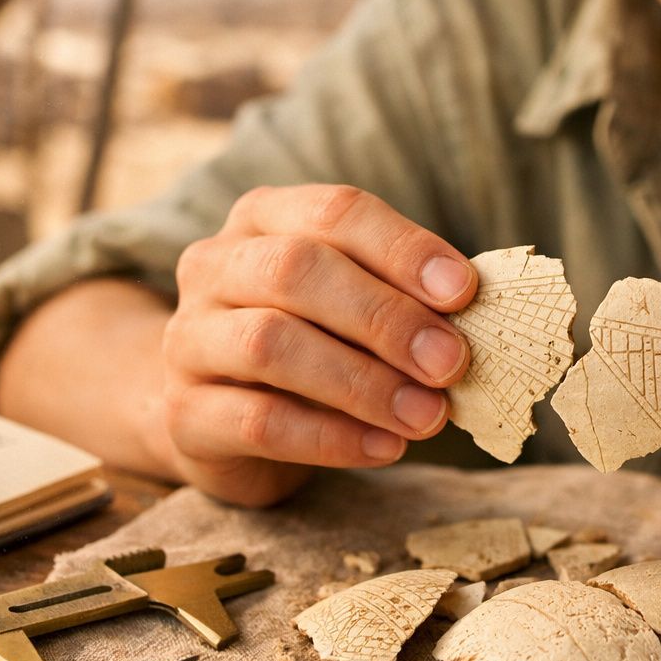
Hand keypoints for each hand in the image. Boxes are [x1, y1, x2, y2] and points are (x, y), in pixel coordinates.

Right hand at [159, 185, 475, 505]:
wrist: (218, 417)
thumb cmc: (311, 344)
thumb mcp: (353, 308)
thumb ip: (403, 300)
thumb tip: (476, 320)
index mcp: (264, 219)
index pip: (335, 212)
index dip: (402, 249)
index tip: (464, 292)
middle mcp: (214, 265)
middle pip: (295, 270)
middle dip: (384, 317)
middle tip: (450, 363)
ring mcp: (188, 338)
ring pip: (269, 344)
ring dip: (362, 382)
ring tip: (427, 416)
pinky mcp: (184, 413)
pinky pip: (258, 421)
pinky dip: (332, 437)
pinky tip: (385, 448)